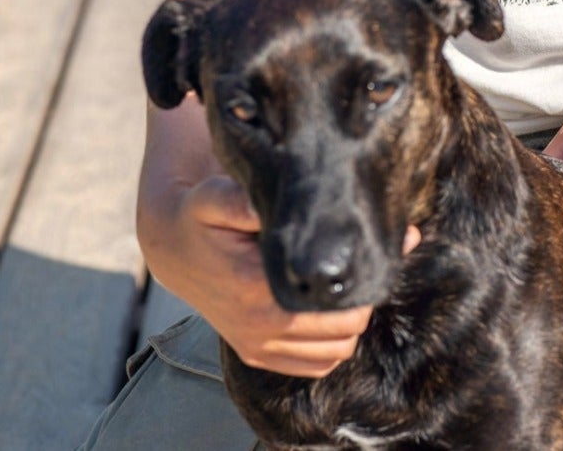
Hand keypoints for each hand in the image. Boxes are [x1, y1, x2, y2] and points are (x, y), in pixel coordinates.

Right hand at [142, 173, 418, 376]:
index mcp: (256, 288)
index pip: (336, 304)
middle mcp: (259, 327)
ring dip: (352, 321)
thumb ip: (249, 199)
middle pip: (346, 329)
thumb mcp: (218, 195)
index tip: (389, 245)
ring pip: (336, 351)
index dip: (368, 277)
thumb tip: (294, 201)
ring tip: (351, 281)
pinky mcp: (257, 354)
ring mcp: (258, 346)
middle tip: (372, 259)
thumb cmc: (202, 216)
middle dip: (365, 295)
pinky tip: (332, 308)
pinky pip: (315, 366)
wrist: (173, 247)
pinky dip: (333, 344)